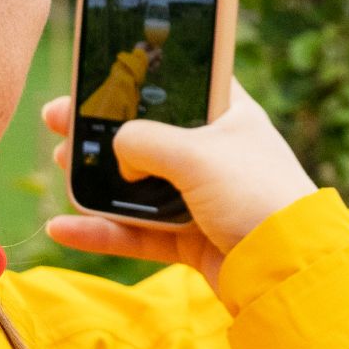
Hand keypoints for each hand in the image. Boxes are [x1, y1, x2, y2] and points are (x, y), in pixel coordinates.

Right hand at [41, 86, 319, 273]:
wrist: (290, 271)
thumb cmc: (256, 196)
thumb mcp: (195, 154)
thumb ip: (144, 140)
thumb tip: (115, 150)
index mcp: (227, 116)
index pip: (176, 85)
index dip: (134, 79)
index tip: (92, 77)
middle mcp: (214, 153)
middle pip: (146, 135)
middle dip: (100, 131)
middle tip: (58, 122)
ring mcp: (202, 198)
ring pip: (137, 185)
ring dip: (96, 179)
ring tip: (61, 167)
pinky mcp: (192, 239)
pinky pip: (138, 233)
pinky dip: (102, 232)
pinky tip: (63, 229)